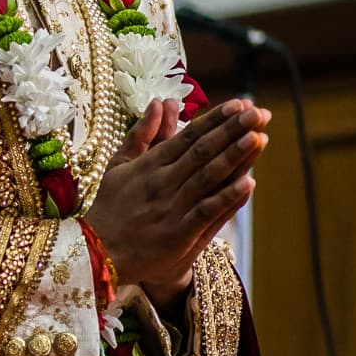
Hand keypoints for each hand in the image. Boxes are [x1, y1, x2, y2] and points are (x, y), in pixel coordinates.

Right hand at [85, 99, 268, 308]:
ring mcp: (171, 207)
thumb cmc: (111, 206)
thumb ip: (141, 133)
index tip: (238, 104)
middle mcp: (162, 182)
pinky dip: (227, 198)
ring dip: (234, 157)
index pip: (188, 136)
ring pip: (207, 177)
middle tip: (257, 113)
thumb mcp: (119, 164)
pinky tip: (248, 183)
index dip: (215, 119)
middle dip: (232, 131)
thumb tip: (160, 103)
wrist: (97, 252)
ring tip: (257, 137)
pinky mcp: (179, 233)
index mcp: (149, 164)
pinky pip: (206, 212)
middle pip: (202, 152)